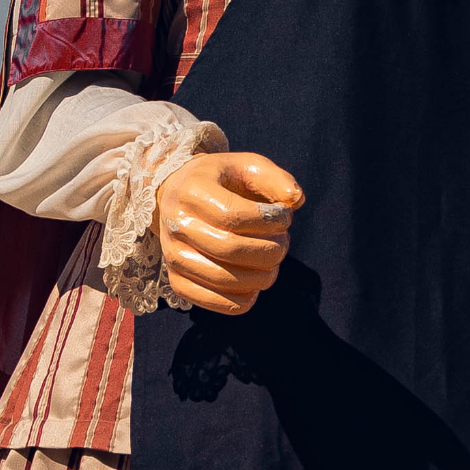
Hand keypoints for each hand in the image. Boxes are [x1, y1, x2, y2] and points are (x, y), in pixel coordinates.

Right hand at [155, 150, 303, 314]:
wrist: (177, 196)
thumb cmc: (220, 181)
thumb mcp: (245, 166)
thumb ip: (275, 178)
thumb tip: (295, 201)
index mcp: (192, 192)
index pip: (233, 216)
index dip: (269, 221)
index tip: (285, 216)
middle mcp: (176, 225)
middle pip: (230, 250)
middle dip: (271, 249)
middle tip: (285, 241)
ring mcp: (173, 257)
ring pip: (226, 280)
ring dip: (264, 275)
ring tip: (273, 259)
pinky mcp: (178, 282)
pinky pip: (216, 303)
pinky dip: (246, 298)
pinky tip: (256, 280)